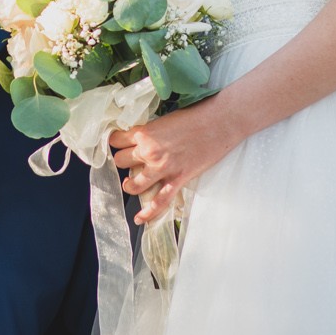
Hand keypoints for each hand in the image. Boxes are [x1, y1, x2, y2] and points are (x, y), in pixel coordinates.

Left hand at [109, 101, 242, 225]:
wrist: (220, 122)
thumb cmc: (195, 116)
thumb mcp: (165, 119)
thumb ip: (150, 131)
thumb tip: (142, 140)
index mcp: (144, 132)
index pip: (116, 140)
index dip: (116, 143)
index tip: (118, 144)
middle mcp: (148, 151)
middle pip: (120, 161)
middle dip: (124, 160)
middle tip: (130, 160)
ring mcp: (162, 168)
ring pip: (133, 183)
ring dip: (130, 184)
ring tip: (131, 183)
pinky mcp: (177, 180)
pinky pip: (158, 201)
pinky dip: (148, 212)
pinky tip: (139, 218)